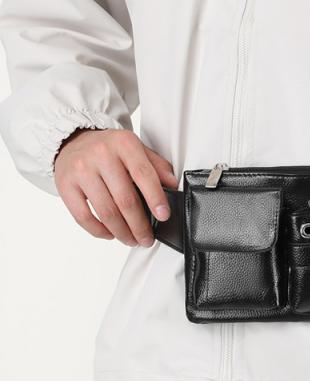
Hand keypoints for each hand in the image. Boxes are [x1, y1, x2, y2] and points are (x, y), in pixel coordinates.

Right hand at [54, 128, 177, 246]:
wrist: (73, 140)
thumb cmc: (109, 149)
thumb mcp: (135, 149)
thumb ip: (156, 165)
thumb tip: (173, 185)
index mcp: (124, 143)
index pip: (144, 174)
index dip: (156, 198)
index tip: (163, 216)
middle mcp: (101, 154)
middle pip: (125, 199)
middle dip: (139, 225)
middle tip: (147, 238)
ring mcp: (81, 170)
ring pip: (106, 212)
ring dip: (122, 232)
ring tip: (131, 239)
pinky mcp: (65, 185)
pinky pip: (83, 216)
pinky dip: (99, 231)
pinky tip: (110, 234)